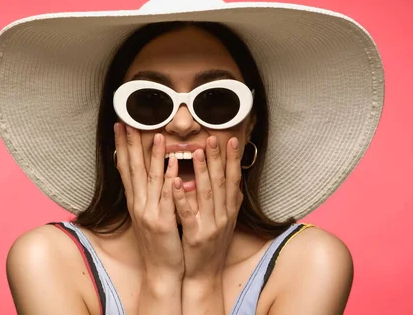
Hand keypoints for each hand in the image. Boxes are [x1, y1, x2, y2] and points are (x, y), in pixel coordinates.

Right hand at [113, 123, 183, 277]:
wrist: (162, 270)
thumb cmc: (159, 242)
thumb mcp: (150, 214)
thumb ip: (150, 193)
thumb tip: (150, 172)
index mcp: (135, 201)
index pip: (126, 168)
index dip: (122, 146)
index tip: (120, 126)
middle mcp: (138, 205)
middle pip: (133, 169)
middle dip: (130, 144)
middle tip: (127, 122)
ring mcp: (149, 214)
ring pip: (151, 180)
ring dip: (153, 158)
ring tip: (157, 136)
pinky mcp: (163, 224)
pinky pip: (167, 199)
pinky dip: (169, 182)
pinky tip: (173, 167)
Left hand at [172, 136, 243, 278]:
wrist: (204, 275)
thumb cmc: (212, 246)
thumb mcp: (226, 222)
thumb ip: (230, 202)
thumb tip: (236, 182)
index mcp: (229, 210)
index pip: (233, 180)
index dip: (233, 160)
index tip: (232, 140)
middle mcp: (223, 216)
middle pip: (221, 182)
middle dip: (218, 158)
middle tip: (214, 137)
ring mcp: (210, 226)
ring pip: (207, 194)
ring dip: (203, 172)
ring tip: (198, 152)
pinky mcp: (195, 236)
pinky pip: (188, 214)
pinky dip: (182, 197)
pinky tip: (176, 182)